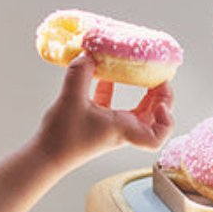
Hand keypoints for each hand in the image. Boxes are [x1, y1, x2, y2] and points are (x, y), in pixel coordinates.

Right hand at [36, 53, 174, 173]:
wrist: (46, 157)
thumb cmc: (62, 138)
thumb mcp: (71, 99)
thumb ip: (80, 73)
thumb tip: (88, 54)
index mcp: (123, 129)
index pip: (156, 137)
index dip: (166, 121)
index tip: (160, 103)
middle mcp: (122, 130)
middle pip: (154, 119)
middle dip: (160, 98)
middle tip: (157, 77)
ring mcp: (111, 127)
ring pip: (138, 113)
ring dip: (143, 95)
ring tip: (141, 73)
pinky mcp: (98, 124)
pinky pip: (115, 106)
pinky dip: (115, 89)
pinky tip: (108, 74)